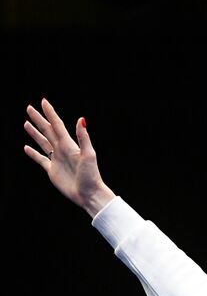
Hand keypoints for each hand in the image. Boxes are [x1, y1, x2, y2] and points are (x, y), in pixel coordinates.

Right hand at [23, 98, 114, 216]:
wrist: (89, 194)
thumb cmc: (91, 176)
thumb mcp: (88, 155)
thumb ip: (83, 137)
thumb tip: (81, 119)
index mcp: (69, 145)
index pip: (57, 125)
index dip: (50, 113)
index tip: (43, 101)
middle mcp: (62, 150)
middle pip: (47, 131)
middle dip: (39, 119)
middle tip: (29, 108)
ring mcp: (57, 159)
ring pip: (43, 142)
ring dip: (35, 133)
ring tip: (26, 123)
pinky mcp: (52, 170)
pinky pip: (40, 159)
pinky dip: (33, 153)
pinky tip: (26, 148)